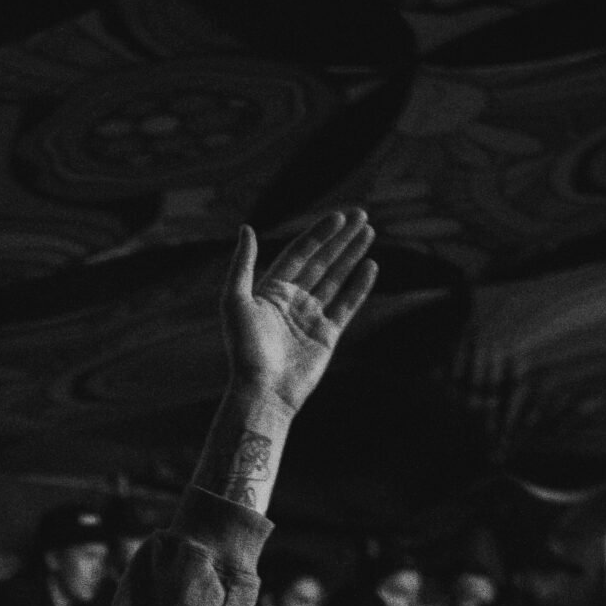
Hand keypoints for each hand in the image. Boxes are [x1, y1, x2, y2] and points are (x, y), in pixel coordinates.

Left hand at [221, 208, 377, 414]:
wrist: (263, 391)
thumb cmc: (244, 349)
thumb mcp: (235, 300)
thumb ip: (243, 264)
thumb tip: (247, 228)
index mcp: (271, 290)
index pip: (299, 254)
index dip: (319, 234)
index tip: (339, 217)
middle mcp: (292, 301)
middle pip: (321, 261)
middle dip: (341, 238)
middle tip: (362, 215)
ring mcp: (310, 318)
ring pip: (335, 279)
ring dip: (352, 255)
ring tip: (369, 232)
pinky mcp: (326, 336)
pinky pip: (346, 305)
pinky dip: (359, 286)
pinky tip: (370, 266)